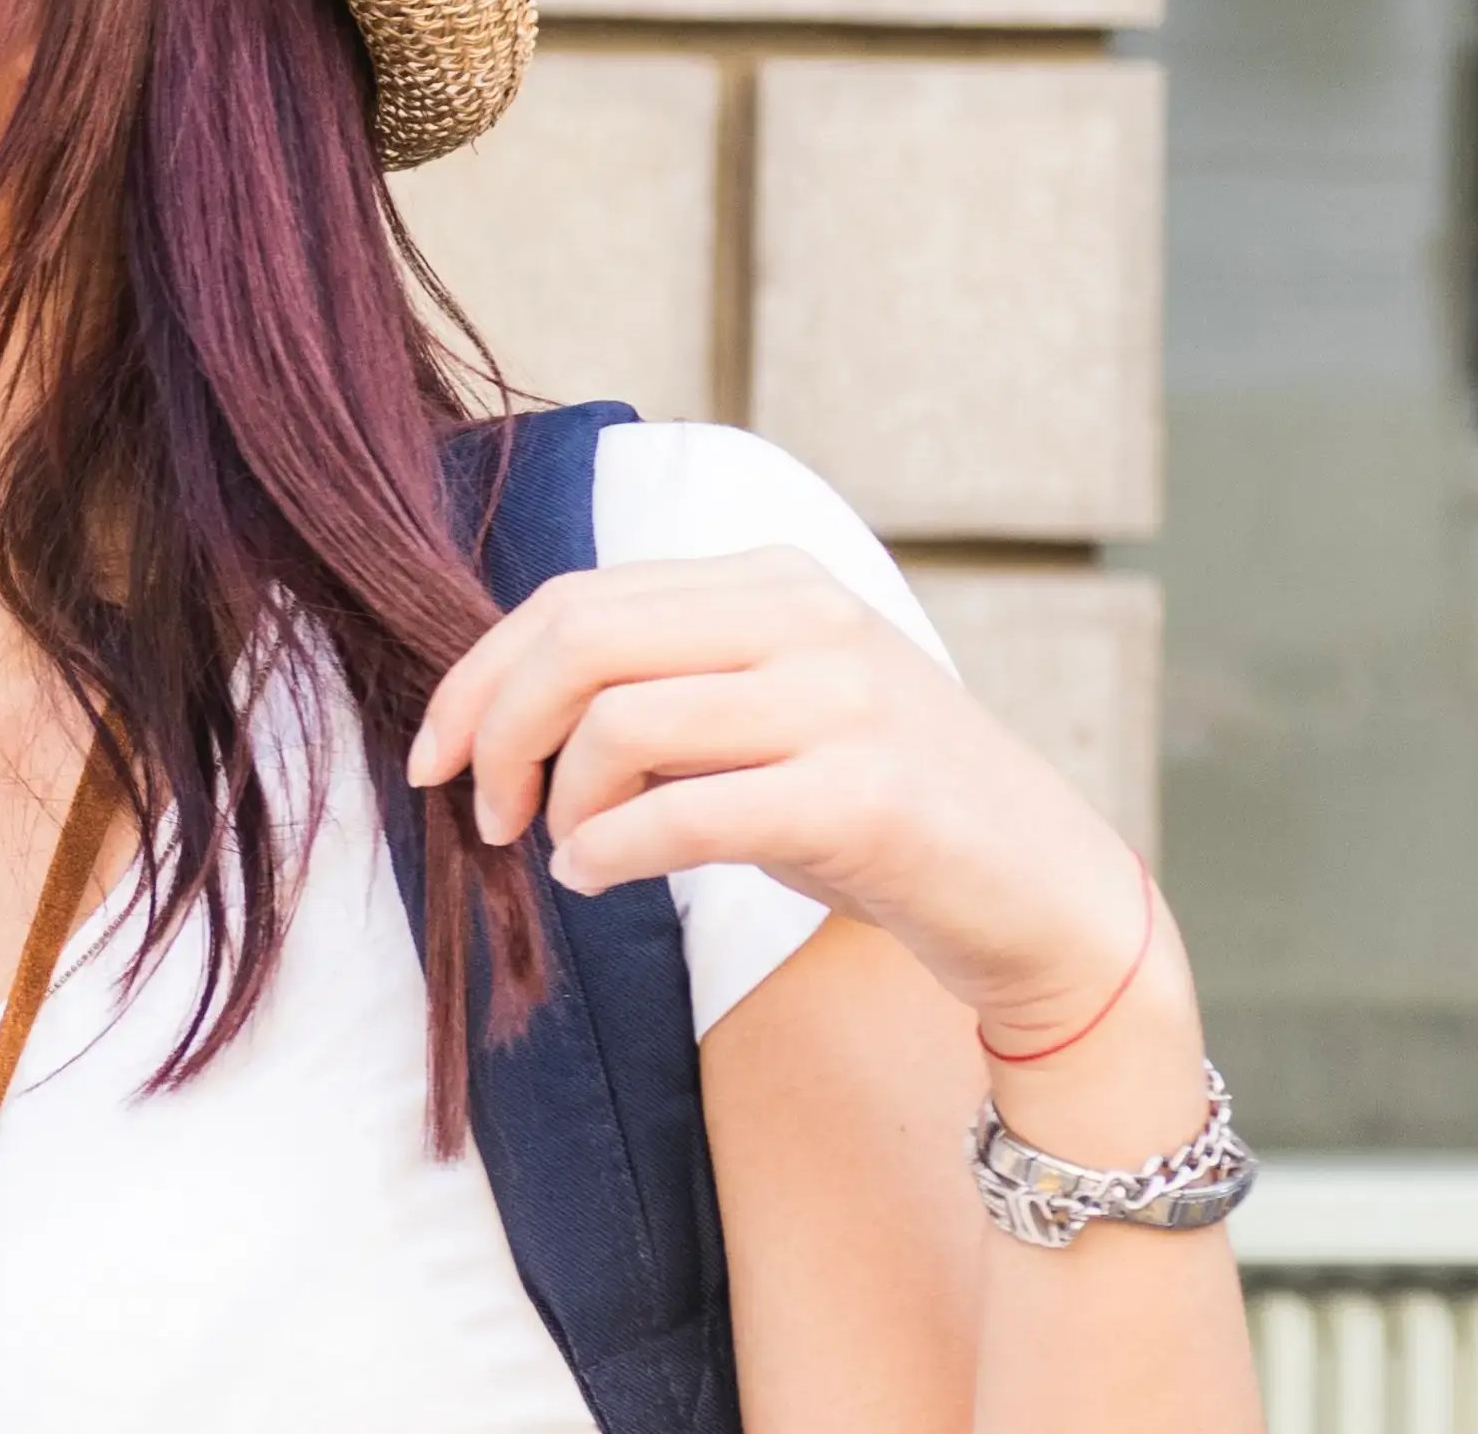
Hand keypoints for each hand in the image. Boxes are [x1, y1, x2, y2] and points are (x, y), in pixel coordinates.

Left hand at [408, 550, 1160, 1054]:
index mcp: (775, 581)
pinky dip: (612, 850)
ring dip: (561, 801)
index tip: (432, 751)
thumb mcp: (769, 724)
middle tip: (482, 810)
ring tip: (564, 852)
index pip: (576, 597)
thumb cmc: (885, 817)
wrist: (1045, 896)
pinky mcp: (864, 795)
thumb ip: (664, 696)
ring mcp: (842, 700)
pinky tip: (599, 878)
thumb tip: (509, 723)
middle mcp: (807, 619)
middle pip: (580, 639)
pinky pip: (684, 812)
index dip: (480, 674)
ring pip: (620, 721)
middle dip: (494, 728)